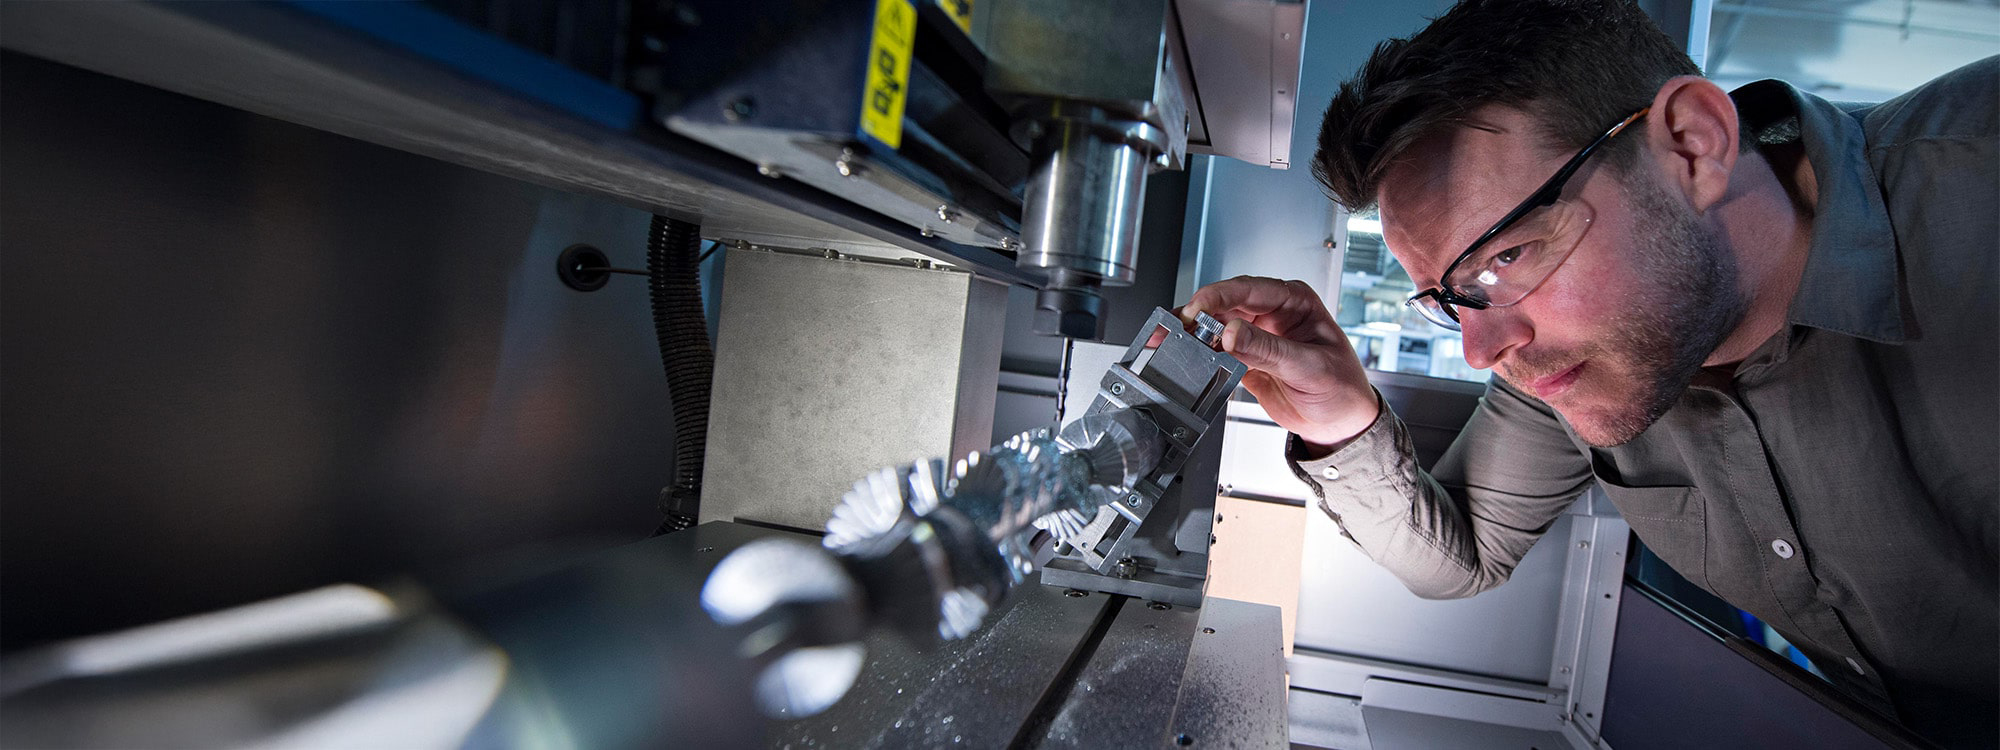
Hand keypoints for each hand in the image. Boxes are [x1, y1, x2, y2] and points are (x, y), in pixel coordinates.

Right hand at [1182, 276, 1378, 449]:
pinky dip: (1200, 352)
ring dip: (1194, 332)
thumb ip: (1268, 349)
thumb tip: (1232, 333)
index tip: (1197, 309)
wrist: (1339, 423)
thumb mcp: (1308, 367)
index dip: (1219, 296)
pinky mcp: (1246, 357)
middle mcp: (1273, 313)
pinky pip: (1217, 349)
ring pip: (1216, 324)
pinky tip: (1186, 354)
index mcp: (1295, 301)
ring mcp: (1257, 335)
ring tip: (1171, 338)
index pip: (1249, 289)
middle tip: (1178, 326)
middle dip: (1199, 313)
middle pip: (1226, 303)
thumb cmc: (1341, 388)